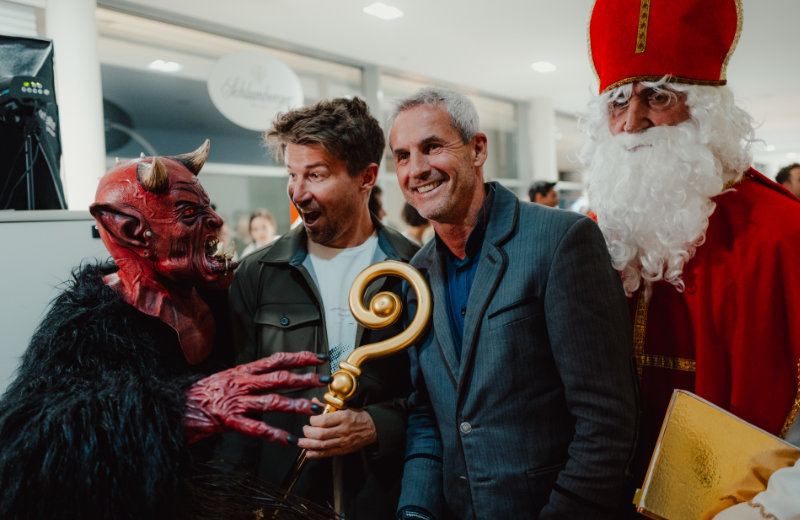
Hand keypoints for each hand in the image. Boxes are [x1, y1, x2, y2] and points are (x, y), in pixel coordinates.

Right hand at [184, 351, 326, 443]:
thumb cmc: (198, 395)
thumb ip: (247, 380)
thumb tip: (267, 381)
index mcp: (242, 371)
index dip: (299, 357)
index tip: (317, 357)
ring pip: (273, 401)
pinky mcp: (229, 421)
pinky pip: (257, 429)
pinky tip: (288, 440)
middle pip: (279, 378)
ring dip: (296, 405)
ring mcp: (237, 402)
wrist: (171, 406)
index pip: (276, 360)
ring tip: (314, 408)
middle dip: (304, 378)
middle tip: (323, 379)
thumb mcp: (224, 379)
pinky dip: (275, 435)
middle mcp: (242, 383)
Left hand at [297, 399, 377, 457]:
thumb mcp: (345, 408)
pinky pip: (328, 453)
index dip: (312, 421)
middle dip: (308, 432)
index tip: (310, 420)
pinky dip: (317, 454)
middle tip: (305, 430)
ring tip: (300, 442)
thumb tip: (313, 402)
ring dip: (308, 444)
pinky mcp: (344, 450)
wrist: (372, 428)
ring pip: (322, 444)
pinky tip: (309, 453)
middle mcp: (343, 430)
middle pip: (320, 434)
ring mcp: (343, 441)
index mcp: (343, 417)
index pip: (323, 420)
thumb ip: (328, 407)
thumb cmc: (358, 417)